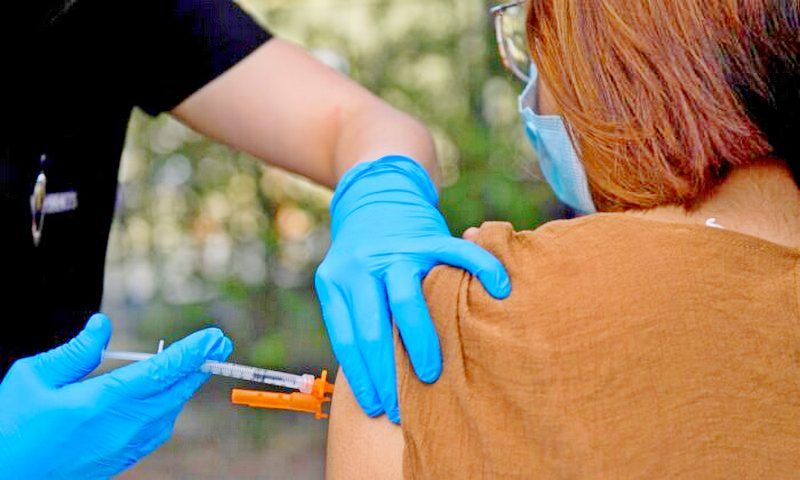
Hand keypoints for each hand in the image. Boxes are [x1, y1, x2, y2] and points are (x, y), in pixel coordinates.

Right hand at [0, 314, 232, 479]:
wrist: (2, 477)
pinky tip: (167, 396)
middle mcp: (118, 428)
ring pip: (168, 413)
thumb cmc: (10, 424)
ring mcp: (120, 449)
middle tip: (220, 344)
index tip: (214, 338)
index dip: (191, 353)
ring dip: (184, 387)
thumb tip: (103, 326)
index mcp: (100, 403)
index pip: (159, 372)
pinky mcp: (117, 461)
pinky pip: (156, 431)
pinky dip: (168, 408)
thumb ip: (76, 352)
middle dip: (199, 365)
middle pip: (173, 392)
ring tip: (195, 364)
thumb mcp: (32, 377)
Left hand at [315, 156, 509, 422]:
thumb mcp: (343, 279)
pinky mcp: (427, 234)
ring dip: (420, 344)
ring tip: (432, 375)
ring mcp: (396, 248)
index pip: (348, 339)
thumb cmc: (363, 254)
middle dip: (388, 374)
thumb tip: (372, 374)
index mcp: (336, 279)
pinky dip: (481, 269)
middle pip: (374, 328)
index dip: (363, 377)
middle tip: (402, 407)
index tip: (376, 407)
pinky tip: (499, 288)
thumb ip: (354, 313)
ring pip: (407, 301)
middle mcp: (362, 263)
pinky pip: (458, 253)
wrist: (375, 194)